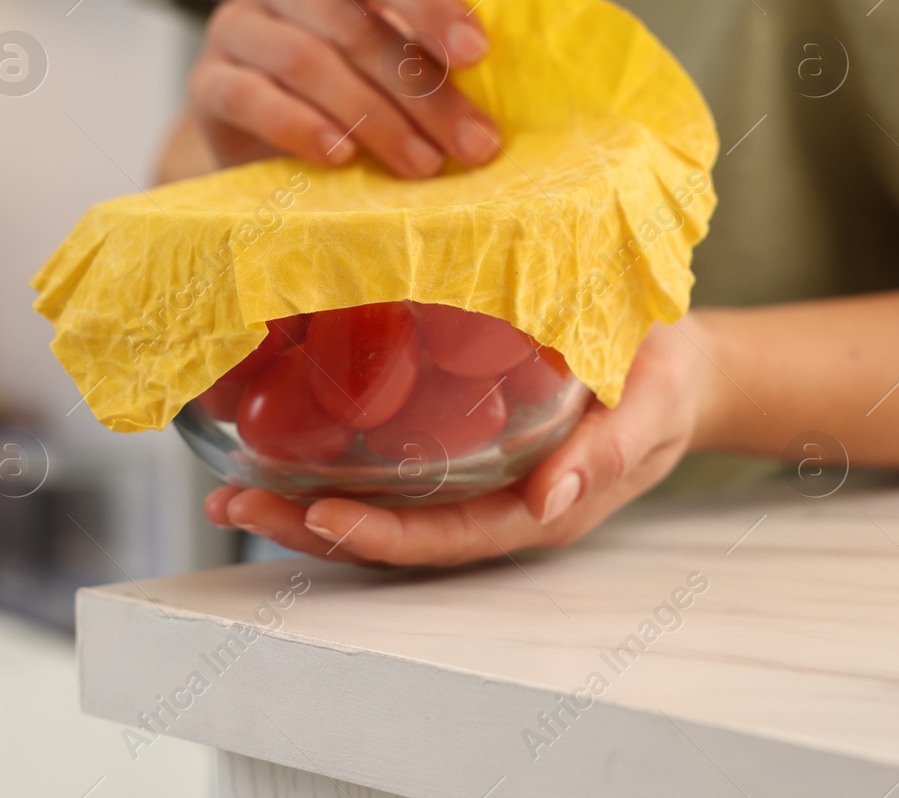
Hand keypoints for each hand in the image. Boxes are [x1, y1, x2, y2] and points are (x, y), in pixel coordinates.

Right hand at [187, 0, 500, 177]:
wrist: (261, 126)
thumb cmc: (350, 76)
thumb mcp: (394, 46)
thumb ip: (433, 46)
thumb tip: (504, 81)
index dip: (431, 3)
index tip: (478, 55)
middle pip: (351, 23)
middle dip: (420, 89)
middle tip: (472, 143)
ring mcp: (232, 24)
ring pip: (304, 61)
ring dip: (373, 118)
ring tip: (421, 166)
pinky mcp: (206, 82)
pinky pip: (249, 98)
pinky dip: (301, 128)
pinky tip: (341, 158)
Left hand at [204, 322, 711, 565]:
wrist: (671, 361)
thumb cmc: (662, 380)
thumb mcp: (648, 408)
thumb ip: (607, 452)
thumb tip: (550, 500)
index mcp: (535, 508)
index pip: (443, 538)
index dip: (378, 535)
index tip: (316, 514)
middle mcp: (489, 505)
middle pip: (389, 536)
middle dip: (307, 528)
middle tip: (233, 504)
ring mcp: (466, 481)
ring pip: (374, 508)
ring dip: (298, 506)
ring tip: (227, 491)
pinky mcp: (451, 447)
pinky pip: (382, 467)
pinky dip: (324, 463)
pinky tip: (272, 445)